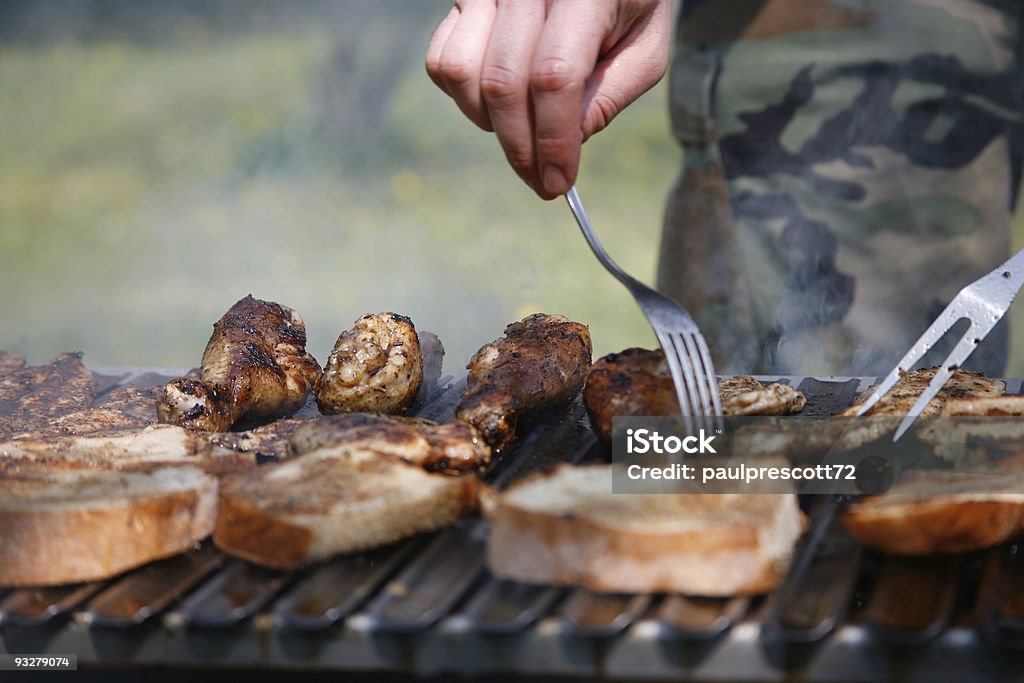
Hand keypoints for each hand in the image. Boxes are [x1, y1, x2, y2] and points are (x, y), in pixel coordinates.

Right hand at [426, 0, 670, 198]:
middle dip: (520, 148)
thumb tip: (566, 144)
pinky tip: (499, 101)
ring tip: (523, 128)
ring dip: (488, 121)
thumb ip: (610, 96)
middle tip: (539, 180)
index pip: (553, 77)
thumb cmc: (630, 6)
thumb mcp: (645, 51)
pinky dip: (463, 96)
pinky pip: (442, 60)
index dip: (552, 139)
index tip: (558, 181)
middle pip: (503, 83)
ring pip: (462, 73)